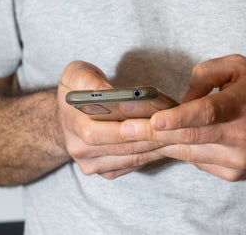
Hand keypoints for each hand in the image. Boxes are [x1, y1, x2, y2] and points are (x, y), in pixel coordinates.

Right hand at [57, 60, 165, 179]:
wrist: (70, 115)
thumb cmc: (77, 89)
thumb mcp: (75, 74)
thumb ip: (87, 79)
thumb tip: (105, 90)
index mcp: (70, 124)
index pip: (96, 130)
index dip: (123, 121)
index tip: (147, 109)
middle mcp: (78, 149)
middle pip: (119, 145)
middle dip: (147, 132)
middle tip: (171, 120)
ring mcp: (92, 164)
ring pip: (129, 155)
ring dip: (154, 143)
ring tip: (175, 128)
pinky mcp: (105, 171)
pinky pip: (133, 163)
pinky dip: (151, 152)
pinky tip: (165, 139)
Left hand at [120, 54, 245, 180]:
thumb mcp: (238, 67)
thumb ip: (206, 72)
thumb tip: (182, 97)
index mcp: (242, 106)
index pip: (208, 113)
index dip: (179, 118)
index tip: (156, 121)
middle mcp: (240, 136)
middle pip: (191, 137)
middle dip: (153, 134)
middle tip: (123, 130)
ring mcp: (236, 160)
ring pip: (189, 152)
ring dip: (159, 144)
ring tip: (129, 136)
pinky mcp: (231, 174)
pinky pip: (196, 161)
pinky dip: (178, 150)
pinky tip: (162, 141)